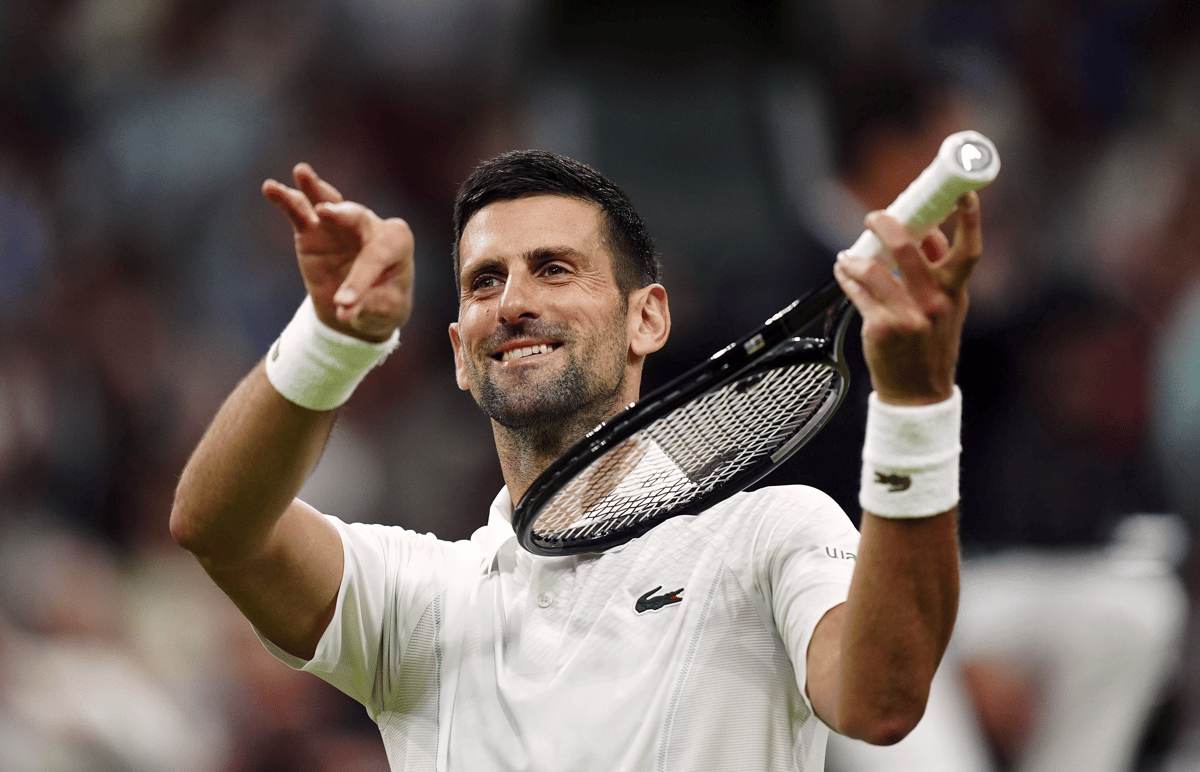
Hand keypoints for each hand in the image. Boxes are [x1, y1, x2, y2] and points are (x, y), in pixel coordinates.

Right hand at [262, 163, 414, 341]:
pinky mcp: (312, 229)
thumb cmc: (383, 303)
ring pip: (328, 203)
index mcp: (396, 242)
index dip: (360, 280)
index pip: (377, 255)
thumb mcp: (385, 311)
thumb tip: (343, 311)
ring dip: (315, 188)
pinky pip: (299, 212)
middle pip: (357, 217)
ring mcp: (339, 224)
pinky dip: (286, 200)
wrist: (361, 307)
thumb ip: (367, 307)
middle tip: (325, 214)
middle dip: (342, 215)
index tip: (343, 305)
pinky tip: (271, 188)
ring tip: (302, 173)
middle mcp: (370, 226)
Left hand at [833, 192, 982, 405]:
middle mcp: (935, 302)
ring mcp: (908, 316)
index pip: (969, 249)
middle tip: (874, 217)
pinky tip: (843, 272)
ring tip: (848, 255)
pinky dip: (847, 277)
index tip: (962, 193)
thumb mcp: (948, 307)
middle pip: (908, 249)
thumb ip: (939, 269)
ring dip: (856, 257)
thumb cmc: (931, 344)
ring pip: (874, 270)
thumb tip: (929, 229)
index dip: (969, 219)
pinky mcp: (882, 328)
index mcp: (955, 291)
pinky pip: (857, 292)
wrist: (918, 393)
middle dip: (887, 225)